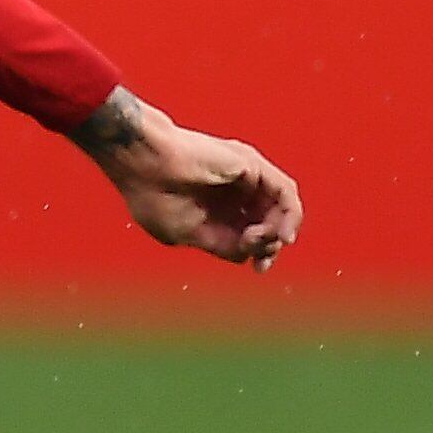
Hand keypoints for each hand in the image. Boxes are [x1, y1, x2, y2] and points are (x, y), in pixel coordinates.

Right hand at [75, 89, 303, 267]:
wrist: (143, 164)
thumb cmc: (152, 195)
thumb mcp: (186, 235)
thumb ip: (221, 245)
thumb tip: (246, 256)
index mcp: (215, 209)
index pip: (251, 232)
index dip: (258, 252)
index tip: (256, 268)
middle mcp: (233, 192)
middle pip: (269, 221)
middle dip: (270, 245)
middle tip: (261, 260)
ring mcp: (244, 178)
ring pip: (280, 207)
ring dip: (279, 231)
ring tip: (267, 243)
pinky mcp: (252, 166)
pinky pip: (285, 192)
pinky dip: (290, 215)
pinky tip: (281, 233)